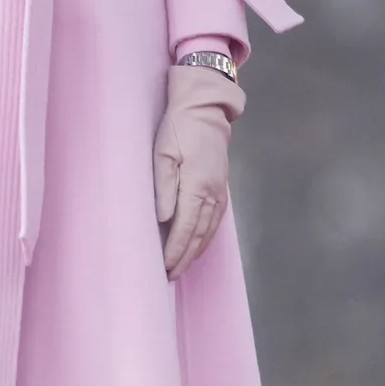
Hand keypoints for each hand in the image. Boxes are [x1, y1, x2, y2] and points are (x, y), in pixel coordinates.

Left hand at [152, 61, 242, 277]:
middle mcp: (213, 193)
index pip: (185, 228)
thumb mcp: (162, 154)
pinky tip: (198, 244)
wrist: (205, 109)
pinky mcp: (222, 187)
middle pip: (199, 234)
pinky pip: (216, 220)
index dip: (175, 251)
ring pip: (209, 230)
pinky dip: (206, 237)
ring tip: (182, 266)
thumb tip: (163, 220)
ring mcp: (221, 191)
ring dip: (196, 250)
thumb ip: (163, 188)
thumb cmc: (178, 129)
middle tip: (170, 276)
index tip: (164, 268)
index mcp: (197, 185)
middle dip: (185, 257)